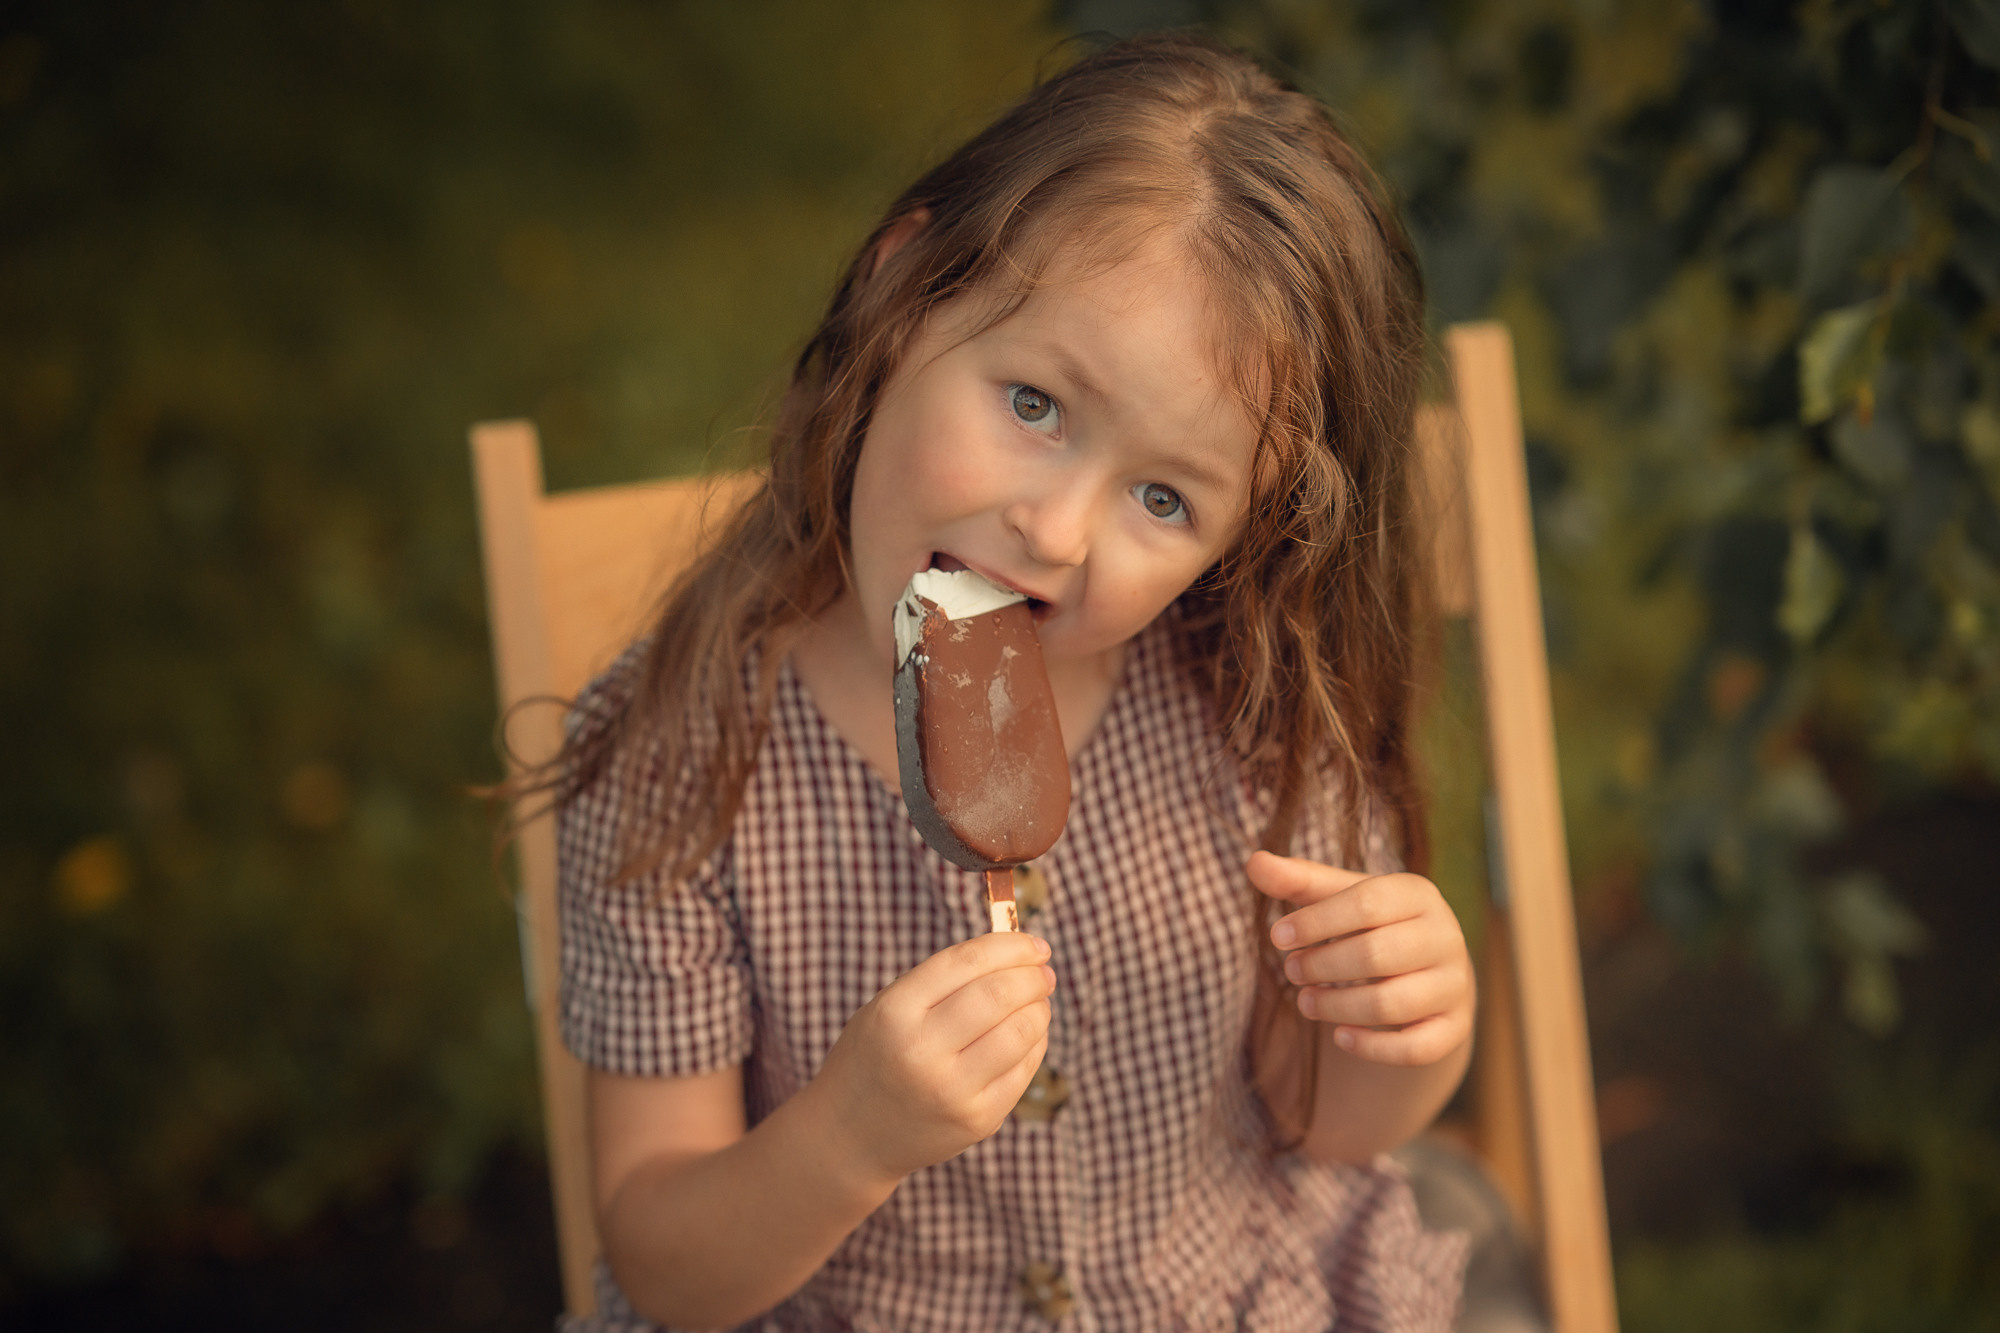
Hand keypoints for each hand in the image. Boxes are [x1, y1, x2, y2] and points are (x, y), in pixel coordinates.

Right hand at [812, 931, 1053, 1186]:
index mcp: (894, 1012)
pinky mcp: (976, 1121)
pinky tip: (1028, 1036)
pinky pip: (1024, 1070)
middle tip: (1043, 973)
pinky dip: (1035, 1044)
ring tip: (1037, 1003)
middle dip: (1032, 977)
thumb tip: (1016, 953)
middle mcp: (921, 1051)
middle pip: (999, 995)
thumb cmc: (877, 1058)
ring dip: (1039, 1009)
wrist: (851, 1137)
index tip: (1035, 944)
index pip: (967, 962)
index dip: (1011, 946)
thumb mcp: (887, 1009)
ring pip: (1020, 1032)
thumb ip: (943, 981)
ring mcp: (951, 1090)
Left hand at [1248, 851, 1472, 1066]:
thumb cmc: (1373, 925)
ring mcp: (1454, 984)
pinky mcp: (1454, 1028)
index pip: (1365, 903)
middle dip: (1321, 966)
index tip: (1277, 936)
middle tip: (1290, 971)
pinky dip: (1373, 1047)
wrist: (1428, 970)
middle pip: (1376, 955)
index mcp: (1418, 894)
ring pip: (1391, 1004)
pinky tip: (1340, 1037)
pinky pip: (1416, 1047)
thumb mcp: (1340, 898)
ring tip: (1304, 1002)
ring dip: (1336, 1007)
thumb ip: (1298, 880)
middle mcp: (1445, 936)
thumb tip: (1254, 861)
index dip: (1316, 921)